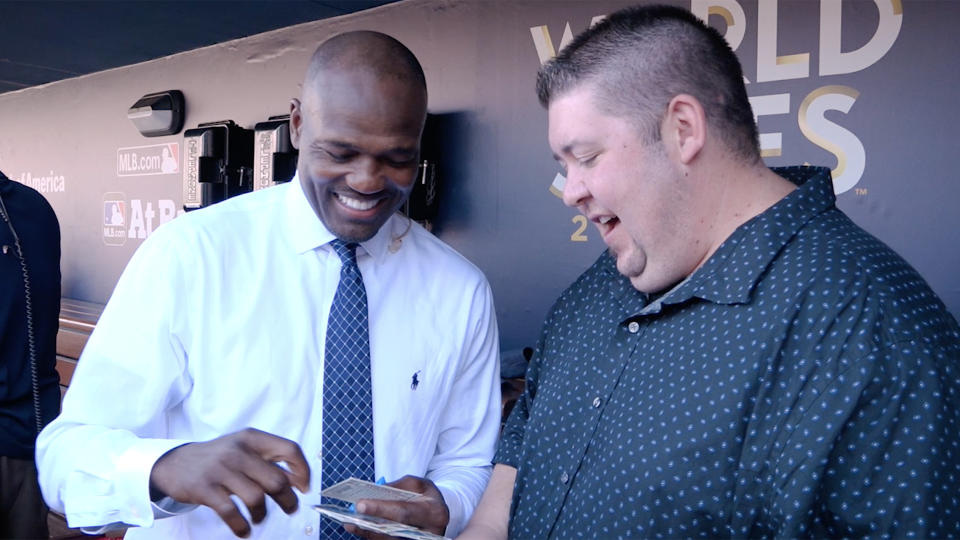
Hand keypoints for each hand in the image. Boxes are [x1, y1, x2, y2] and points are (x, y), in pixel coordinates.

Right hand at [149, 428, 310, 537]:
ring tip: (259, 518)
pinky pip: (231, 512)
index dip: (302, 470)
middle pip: (276, 479)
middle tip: (290, 508)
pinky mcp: (205, 488)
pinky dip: (242, 526)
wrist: (175, 463)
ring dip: (263, 514)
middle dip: (287, 499)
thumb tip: (299, 482)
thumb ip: (269, 461)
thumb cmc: (218, 458)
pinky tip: (244, 530)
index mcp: (252, 438)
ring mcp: (221, 469)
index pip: (289, 450)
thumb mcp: (244, 449)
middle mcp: (238, 450)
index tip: (304, 487)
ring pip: (256, 497)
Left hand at [346, 475, 448, 537]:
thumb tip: (376, 493)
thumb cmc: (426, 495)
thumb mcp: (418, 484)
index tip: (360, 505)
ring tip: (351, 524)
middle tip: (351, 518)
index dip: (380, 509)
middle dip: (370, 526)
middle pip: (394, 532)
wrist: (439, 512)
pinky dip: (373, 536)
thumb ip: (398, 486)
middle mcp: (429, 533)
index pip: (403, 512)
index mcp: (434, 512)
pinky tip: (360, 529)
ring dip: (368, 534)